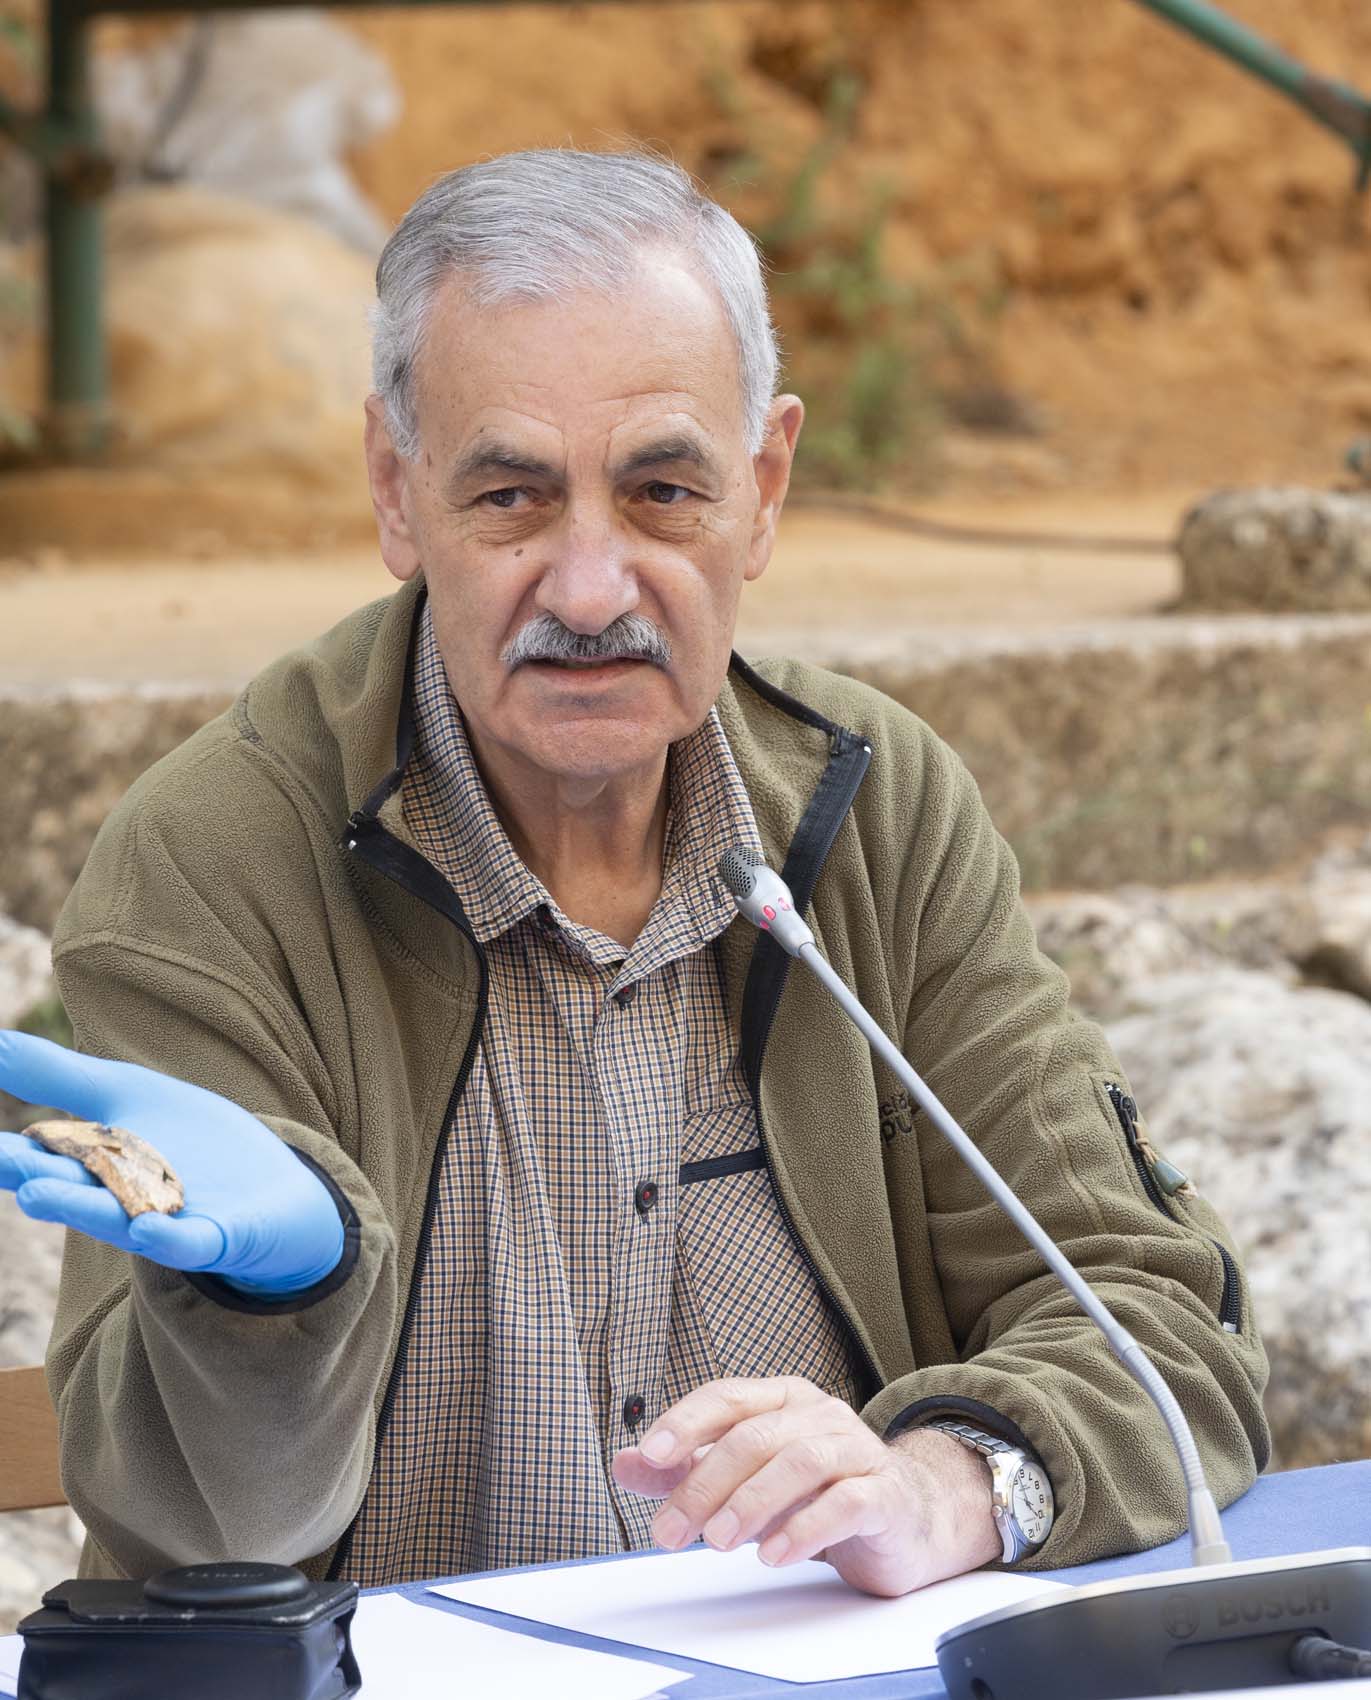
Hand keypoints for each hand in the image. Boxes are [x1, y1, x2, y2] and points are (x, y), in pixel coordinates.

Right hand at [0, 1031, 343, 1296]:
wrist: (275, 1189)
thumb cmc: (189, 1140)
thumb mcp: (124, 1095)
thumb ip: (57, 1075)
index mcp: (91, 1166)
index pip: (40, 1155)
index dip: (7, 1154)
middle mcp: (118, 1199)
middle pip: (70, 1187)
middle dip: (30, 1174)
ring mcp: (166, 1220)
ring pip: (116, 1217)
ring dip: (78, 1207)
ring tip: (35, 1192)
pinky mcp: (216, 1236)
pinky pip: (188, 1242)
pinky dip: (168, 1237)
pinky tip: (146, 1229)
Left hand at [612, 1376, 1000, 1596]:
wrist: (905, 1519)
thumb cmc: (814, 1494)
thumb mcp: (743, 1481)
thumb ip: (686, 1471)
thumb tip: (624, 1464)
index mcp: (782, 1400)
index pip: (727, 1398)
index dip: (686, 1422)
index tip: (649, 1456)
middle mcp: (820, 1415)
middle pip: (755, 1436)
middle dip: (704, 1483)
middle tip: (670, 1528)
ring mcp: (857, 1451)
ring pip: (800, 1462)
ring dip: (750, 1502)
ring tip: (715, 1542)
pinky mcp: (886, 1494)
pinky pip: (847, 1501)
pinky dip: (805, 1528)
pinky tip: (773, 1556)